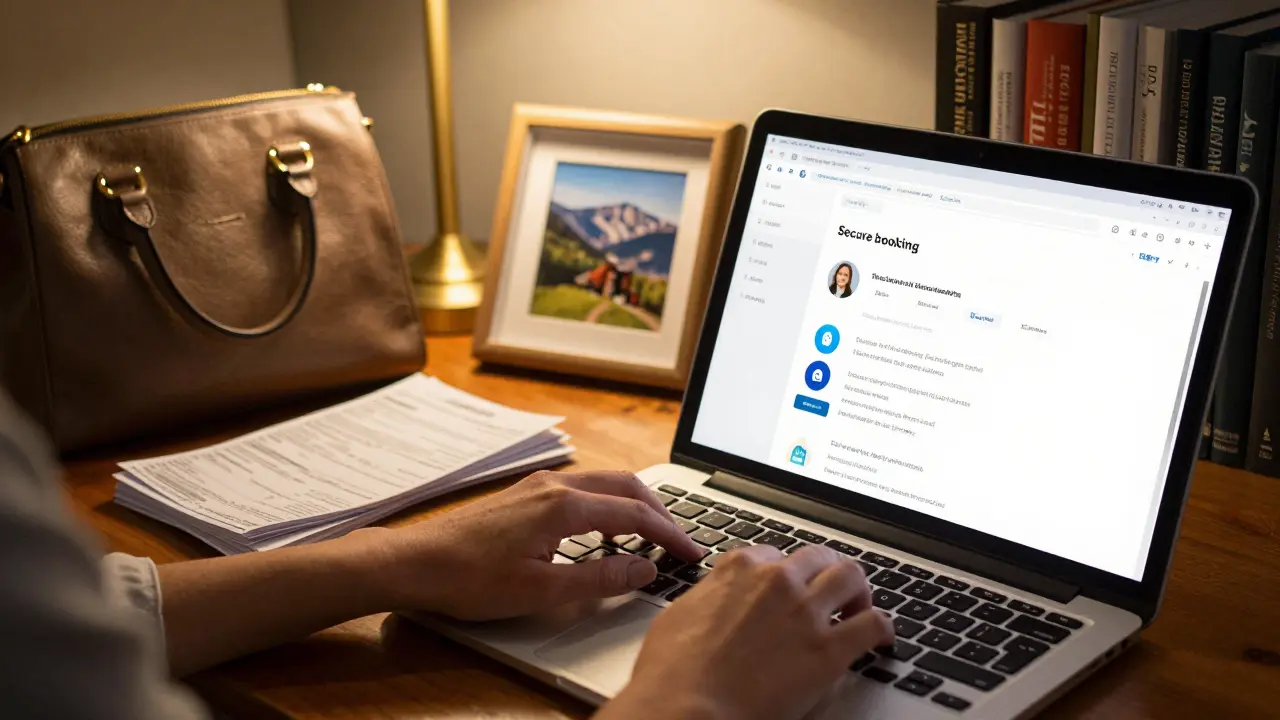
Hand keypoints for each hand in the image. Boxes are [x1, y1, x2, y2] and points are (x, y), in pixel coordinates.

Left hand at [362, 470, 703, 619]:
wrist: (416, 562)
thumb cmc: (469, 579)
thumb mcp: (541, 591)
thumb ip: (599, 579)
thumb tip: (643, 570)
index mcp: (564, 506)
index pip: (636, 515)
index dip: (671, 535)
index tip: (692, 553)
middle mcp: (555, 485)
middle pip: (627, 487)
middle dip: (661, 512)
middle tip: (680, 541)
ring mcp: (539, 485)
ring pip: (606, 483)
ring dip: (635, 506)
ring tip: (651, 538)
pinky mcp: (527, 493)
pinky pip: (583, 488)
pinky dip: (608, 505)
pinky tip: (605, 534)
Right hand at [600, 544, 893, 719]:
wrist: (686, 709)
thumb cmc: (672, 673)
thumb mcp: (677, 616)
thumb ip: (705, 598)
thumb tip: (711, 600)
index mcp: (739, 570)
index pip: (776, 555)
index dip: (785, 573)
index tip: (790, 587)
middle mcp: (776, 582)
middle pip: (818, 558)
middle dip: (826, 573)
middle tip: (830, 594)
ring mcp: (805, 613)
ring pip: (852, 577)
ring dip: (858, 591)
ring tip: (857, 609)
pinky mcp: (828, 650)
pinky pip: (873, 624)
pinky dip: (882, 628)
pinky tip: (881, 638)